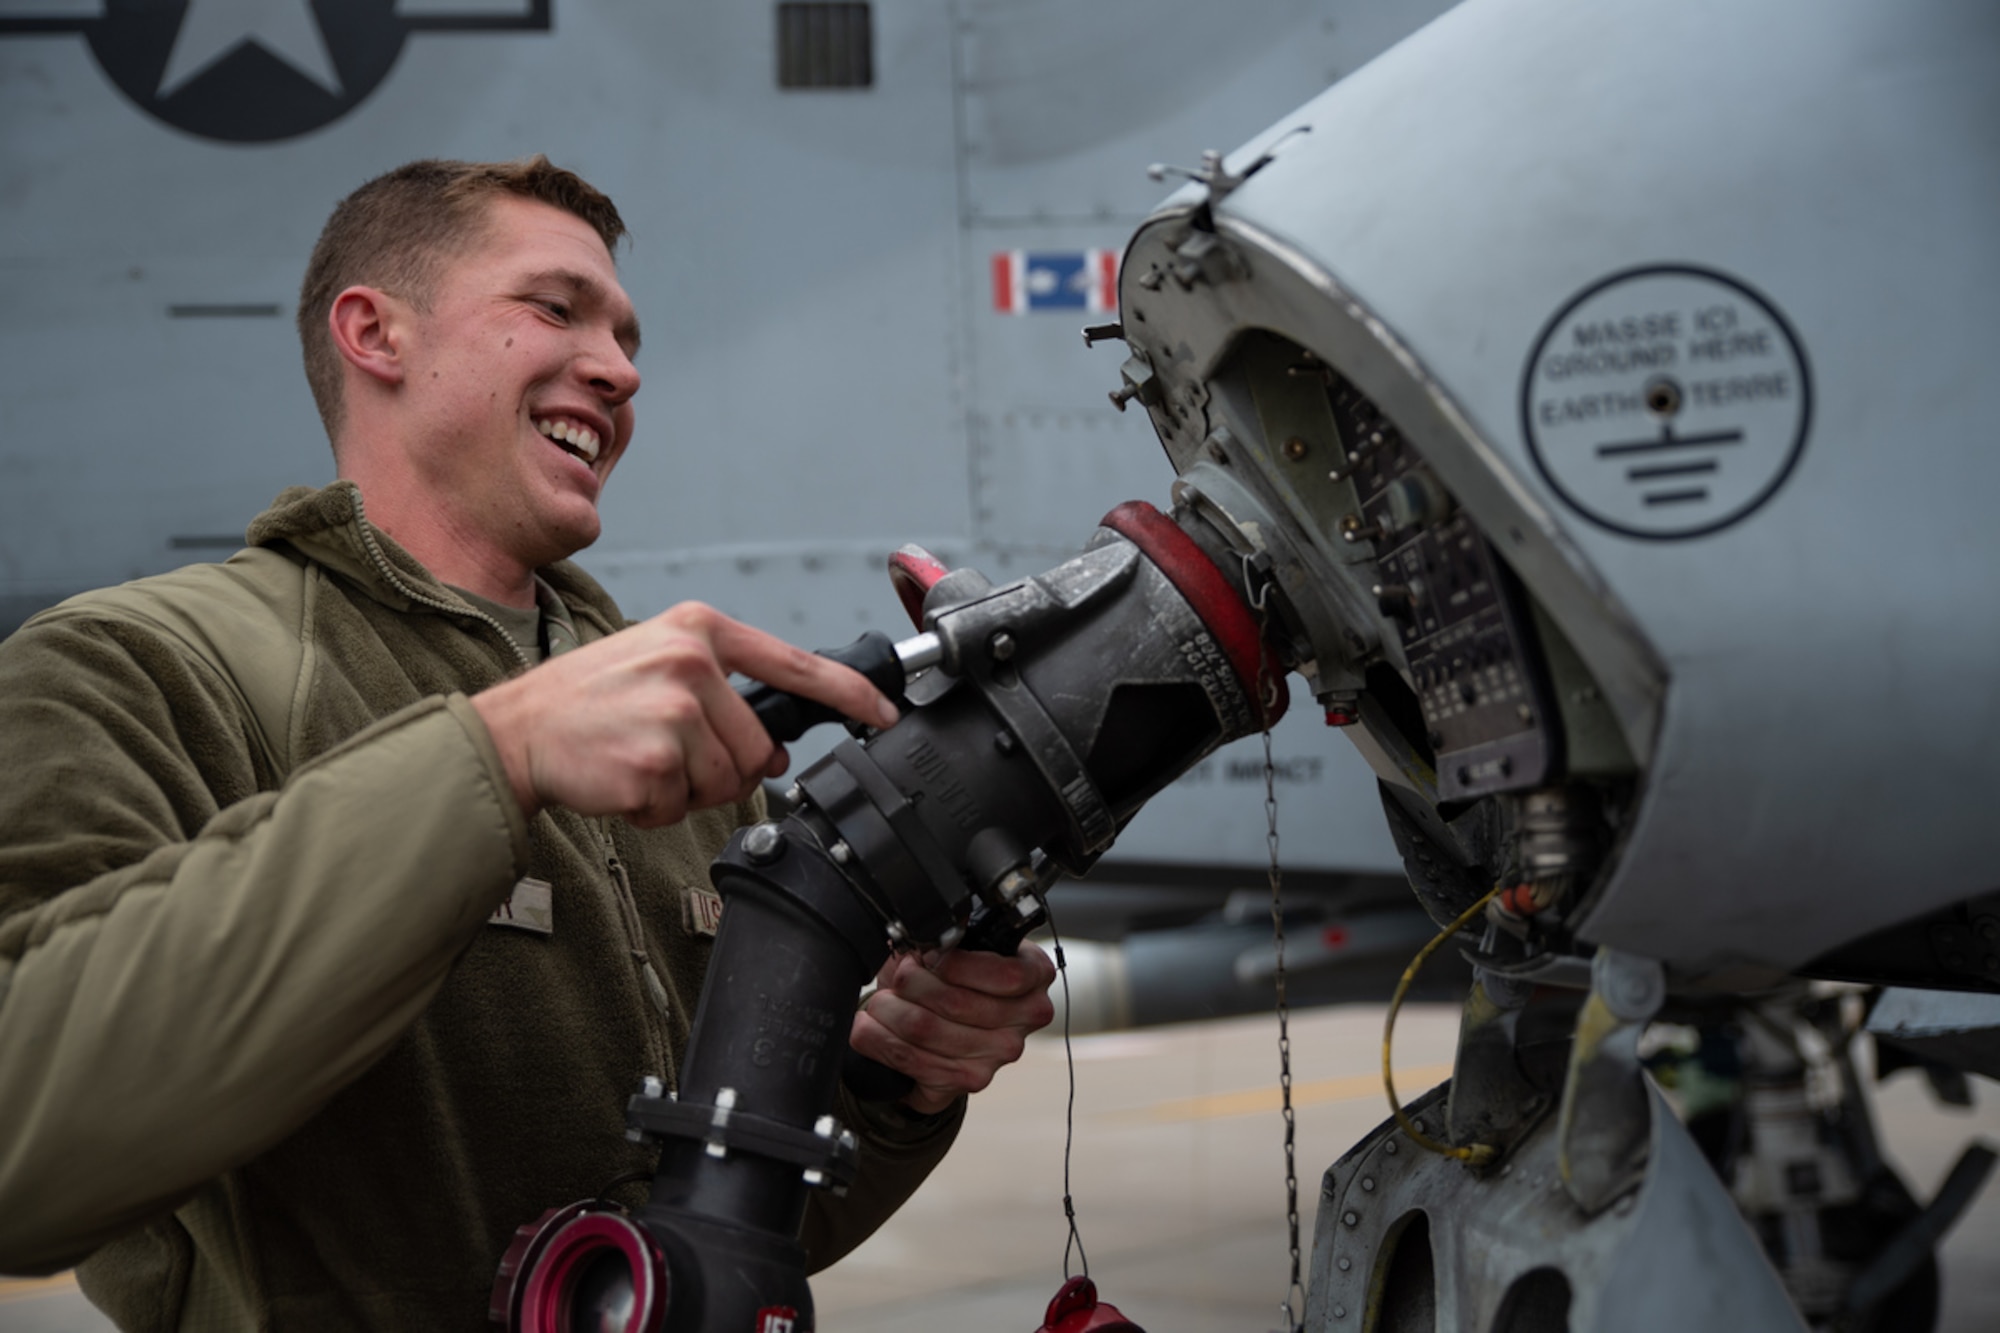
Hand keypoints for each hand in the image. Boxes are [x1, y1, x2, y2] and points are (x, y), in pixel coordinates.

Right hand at [471, 602, 899, 826]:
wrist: (516, 731)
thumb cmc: (586, 701)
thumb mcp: (657, 663)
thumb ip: (723, 693)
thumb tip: (776, 752)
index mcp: (699, 630)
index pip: (794, 663)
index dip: (848, 694)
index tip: (884, 713)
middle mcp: (692, 662)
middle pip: (759, 748)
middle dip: (723, 768)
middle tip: (666, 752)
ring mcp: (675, 710)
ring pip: (727, 782)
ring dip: (686, 790)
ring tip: (640, 760)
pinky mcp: (656, 759)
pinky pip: (684, 806)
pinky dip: (656, 809)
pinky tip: (623, 778)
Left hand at [850, 942, 1057, 1114]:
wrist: (945, 1022)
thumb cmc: (952, 975)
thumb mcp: (956, 944)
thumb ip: (948, 936)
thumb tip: (923, 935)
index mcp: (1034, 975)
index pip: (1004, 975)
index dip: (955, 964)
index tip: (927, 956)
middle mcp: (1026, 1018)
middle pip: (955, 1002)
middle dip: (910, 983)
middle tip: (897, 977)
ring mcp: (1000, 1054)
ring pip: (925, 1029)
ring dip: (889, 1011)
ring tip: (879, 1001)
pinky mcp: (970, 1080)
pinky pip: (911, 1060)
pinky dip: (878, 1040)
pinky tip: (868, 1028)